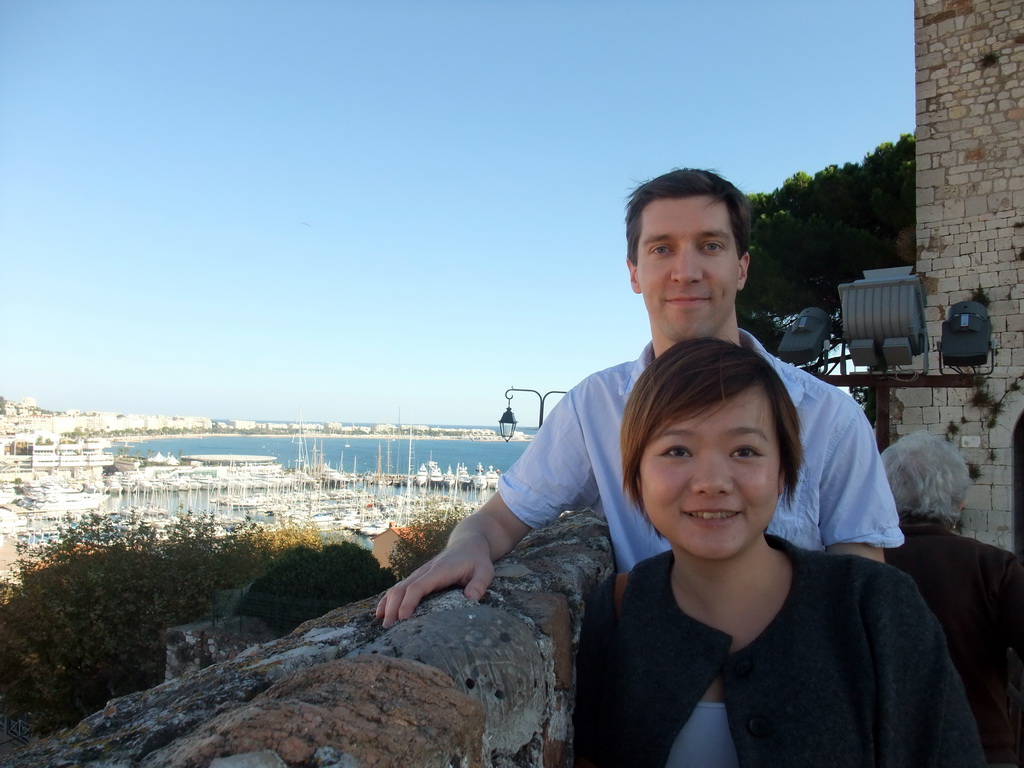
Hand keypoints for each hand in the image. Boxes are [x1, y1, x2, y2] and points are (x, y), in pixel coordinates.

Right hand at [375, 534, 493, 627]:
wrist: (468, 543)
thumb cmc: (477, 560)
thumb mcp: (485, 571)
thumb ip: (479, 584)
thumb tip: (471, 599)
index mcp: (439, 571)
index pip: (418, 587)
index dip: (408, 603)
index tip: (403, 620)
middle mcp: (424, 571)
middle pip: (401, 589)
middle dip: (393, 608)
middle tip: (389, 630)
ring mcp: (419, 574)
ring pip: (397, 588)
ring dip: (388, 605)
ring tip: (383, 625)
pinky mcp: (418, 577)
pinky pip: (399, 588)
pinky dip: (388, 600)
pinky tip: (381, 613)